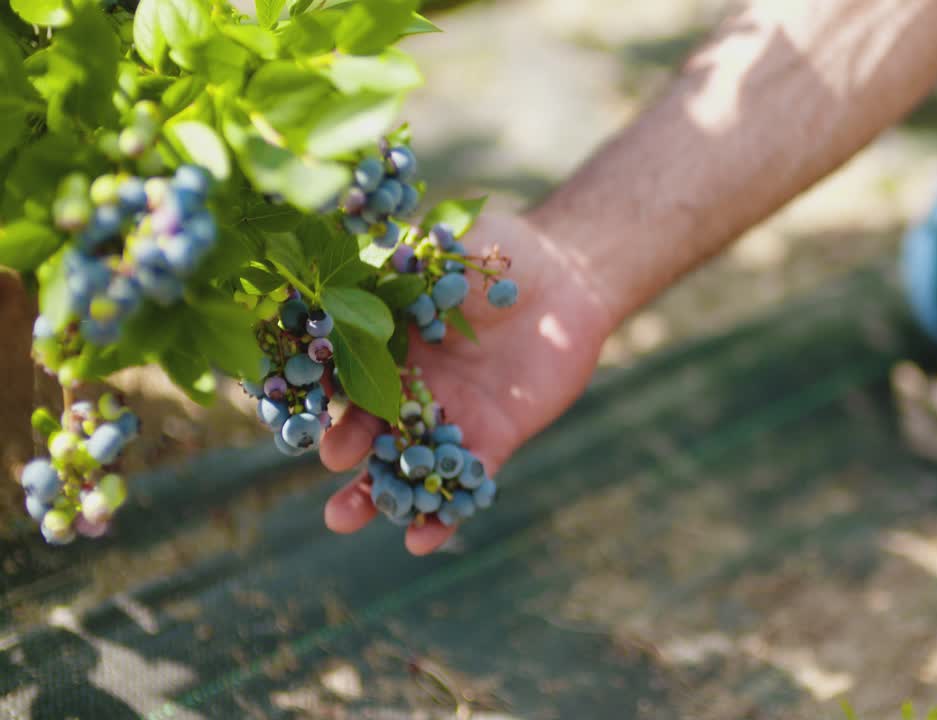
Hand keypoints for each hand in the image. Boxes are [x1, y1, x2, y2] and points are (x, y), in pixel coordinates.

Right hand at [317, 212, 613, 554]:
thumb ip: (401, 270)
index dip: (325, 400)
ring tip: (346, 520)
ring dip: (377, 496)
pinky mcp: (492, 439)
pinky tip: (421, 541)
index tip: (304, 419)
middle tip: (328, 465)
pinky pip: (465, 479)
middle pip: (368, 429)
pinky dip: (444, 513)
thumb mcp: (445, 253)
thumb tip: (345, 273)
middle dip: (344, 452)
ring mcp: (451, 417)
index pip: (346, 378)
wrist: (569, 279)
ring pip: (406, 465)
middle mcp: (413, 389)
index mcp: (389, 345)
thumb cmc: (502, 254)